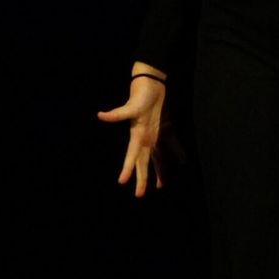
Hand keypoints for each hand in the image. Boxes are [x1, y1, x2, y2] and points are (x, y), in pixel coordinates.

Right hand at [96, 61, 167, 196]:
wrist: (151, 83)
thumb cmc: (140, 95)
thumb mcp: (130, 106)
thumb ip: (117, 114)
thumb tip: (100, 115)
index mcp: (137, 135)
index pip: (131, 156)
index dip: (126, 169)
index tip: (121, 182)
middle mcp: (144, 138)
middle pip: (142, 162)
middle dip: (141, 178)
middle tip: (140, 195)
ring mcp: (154, 134)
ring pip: (155, 157)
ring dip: (157, 170)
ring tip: (159, 185)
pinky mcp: (163, 128)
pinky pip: (170, 143)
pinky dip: (174, 152)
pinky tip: (179, 161)